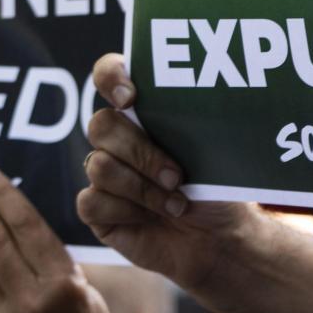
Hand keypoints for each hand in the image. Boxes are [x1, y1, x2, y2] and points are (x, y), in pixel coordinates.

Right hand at [80, 53, 267, 291]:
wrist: (220, 238)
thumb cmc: (218, 189)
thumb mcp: (214, 152)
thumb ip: (193, 124)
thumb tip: (196, 100)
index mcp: (143, 112)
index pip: (109, 74)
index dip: (111, 77)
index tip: (130, 98)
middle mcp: (118, 138)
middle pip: (102, 125)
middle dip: (141, 152)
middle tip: (177, 176)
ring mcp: (104, 173)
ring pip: (99, 166)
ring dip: (143, 189)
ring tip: (176, 204)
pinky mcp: (97, 209)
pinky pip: (92, 202)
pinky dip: (127, 212)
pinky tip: (151, 219)